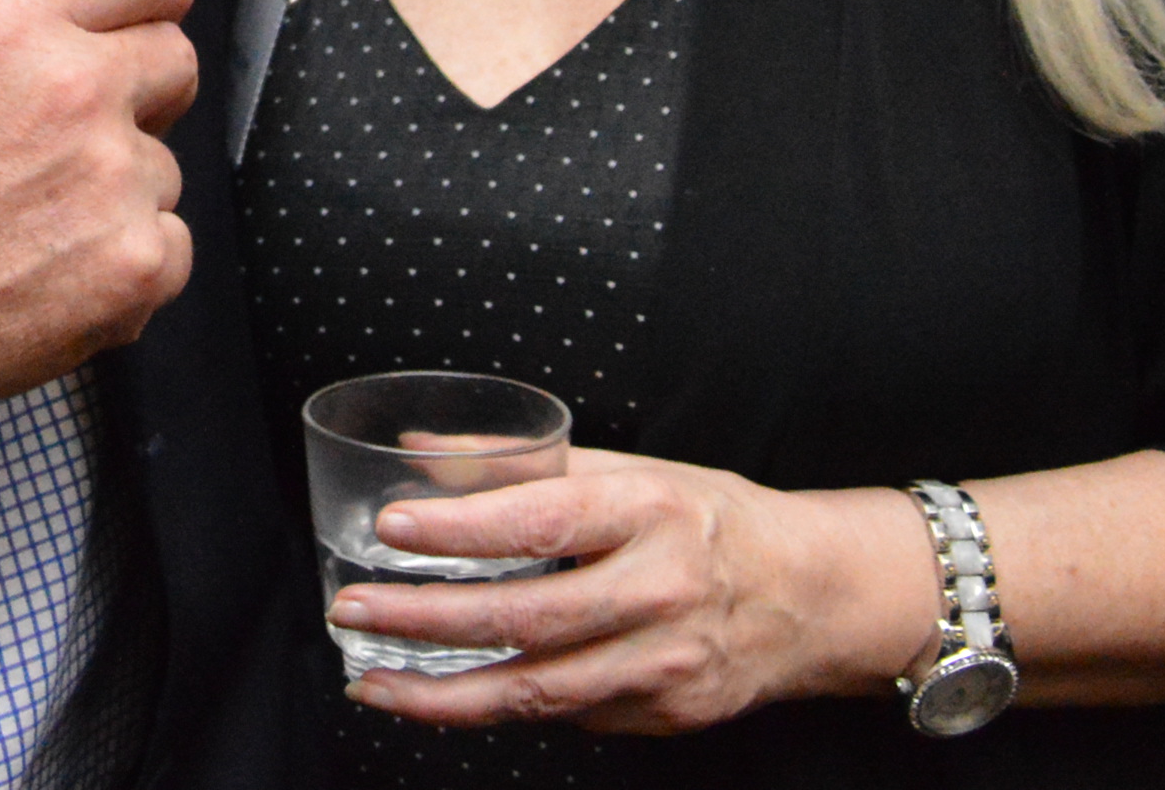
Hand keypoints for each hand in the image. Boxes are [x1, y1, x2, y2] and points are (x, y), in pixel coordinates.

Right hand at [0, 0, 199, 449]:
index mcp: (14, 30)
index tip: (148, 10)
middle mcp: (78, 92)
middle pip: (176, 59)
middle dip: (141, 84)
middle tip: (87, 120)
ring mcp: (117, 181)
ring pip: (167, 162)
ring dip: (123, 183)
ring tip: (45, 214)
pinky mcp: (138, 264)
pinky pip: (172, 242)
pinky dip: (129, 257)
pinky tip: (64, 266)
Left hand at [332, 454, 927, 735]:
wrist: (811, 596)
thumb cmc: (708, 521)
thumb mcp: (629, 471)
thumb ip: (522, 464)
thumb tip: (420, 451)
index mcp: (650, 512)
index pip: (540, 521)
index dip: (460, 526)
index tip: (391, 525)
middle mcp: (660, 592)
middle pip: (526, 618)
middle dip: (425, 620)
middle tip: (353, 609)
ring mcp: (665, 664)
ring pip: (538, 692)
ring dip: (443, 694)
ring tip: (375, 680)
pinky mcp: (664, 714)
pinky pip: (567, 714)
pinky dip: (501, 705)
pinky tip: (450, 692)